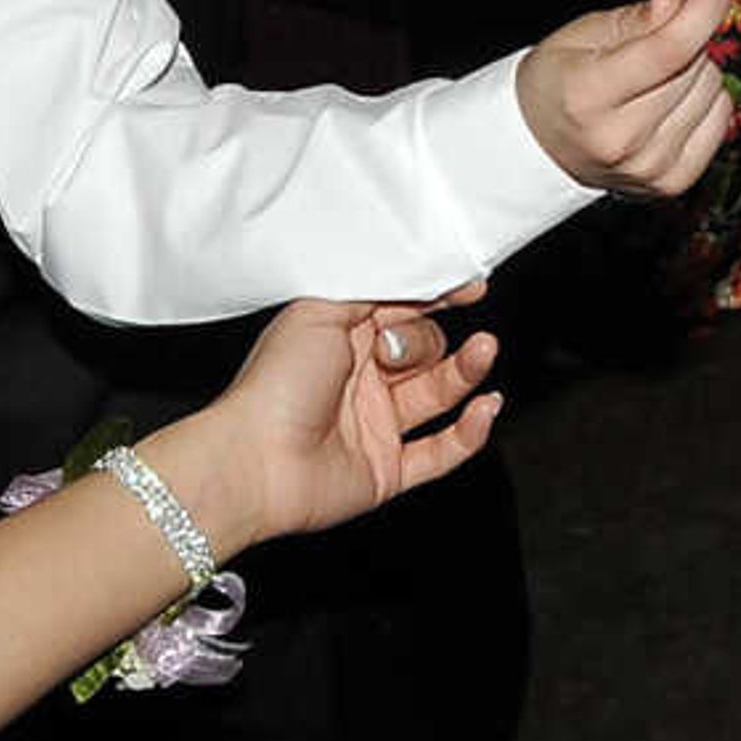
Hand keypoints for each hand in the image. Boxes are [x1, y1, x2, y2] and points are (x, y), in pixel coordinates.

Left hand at [161, 290, 501, 555]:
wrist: (253, 461)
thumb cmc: (275, 384)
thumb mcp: (319, 311)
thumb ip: (369, 286)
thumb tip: (414, 270)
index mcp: (343, 337)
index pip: (402, 308)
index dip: (437, 296)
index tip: (469, 285)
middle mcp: (362, 378)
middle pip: (424, 348)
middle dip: (430, 339)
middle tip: (400, 346)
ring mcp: (376, 425)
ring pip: (439, 394)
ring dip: (467, 371)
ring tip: (484, 351)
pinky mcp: (387, 470)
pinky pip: (442, 452)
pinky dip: (470, 432)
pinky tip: (486, 409)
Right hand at [518, 0, 739, 194]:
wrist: (540, 146)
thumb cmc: (556, 85)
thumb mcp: (580, 36)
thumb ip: (634, 19)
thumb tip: (677, 3)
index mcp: (589, 95)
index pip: (669, 47)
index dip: (705, 5)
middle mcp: (621, 138)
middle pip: (695, 65)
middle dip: (686, 37)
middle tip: (654, 43)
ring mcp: (649, 166)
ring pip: (714, 90)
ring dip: (696, 71)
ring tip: (655, 79)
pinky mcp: (672, 182)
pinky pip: (721, 120)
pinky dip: (705, 100)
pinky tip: (674, 101)